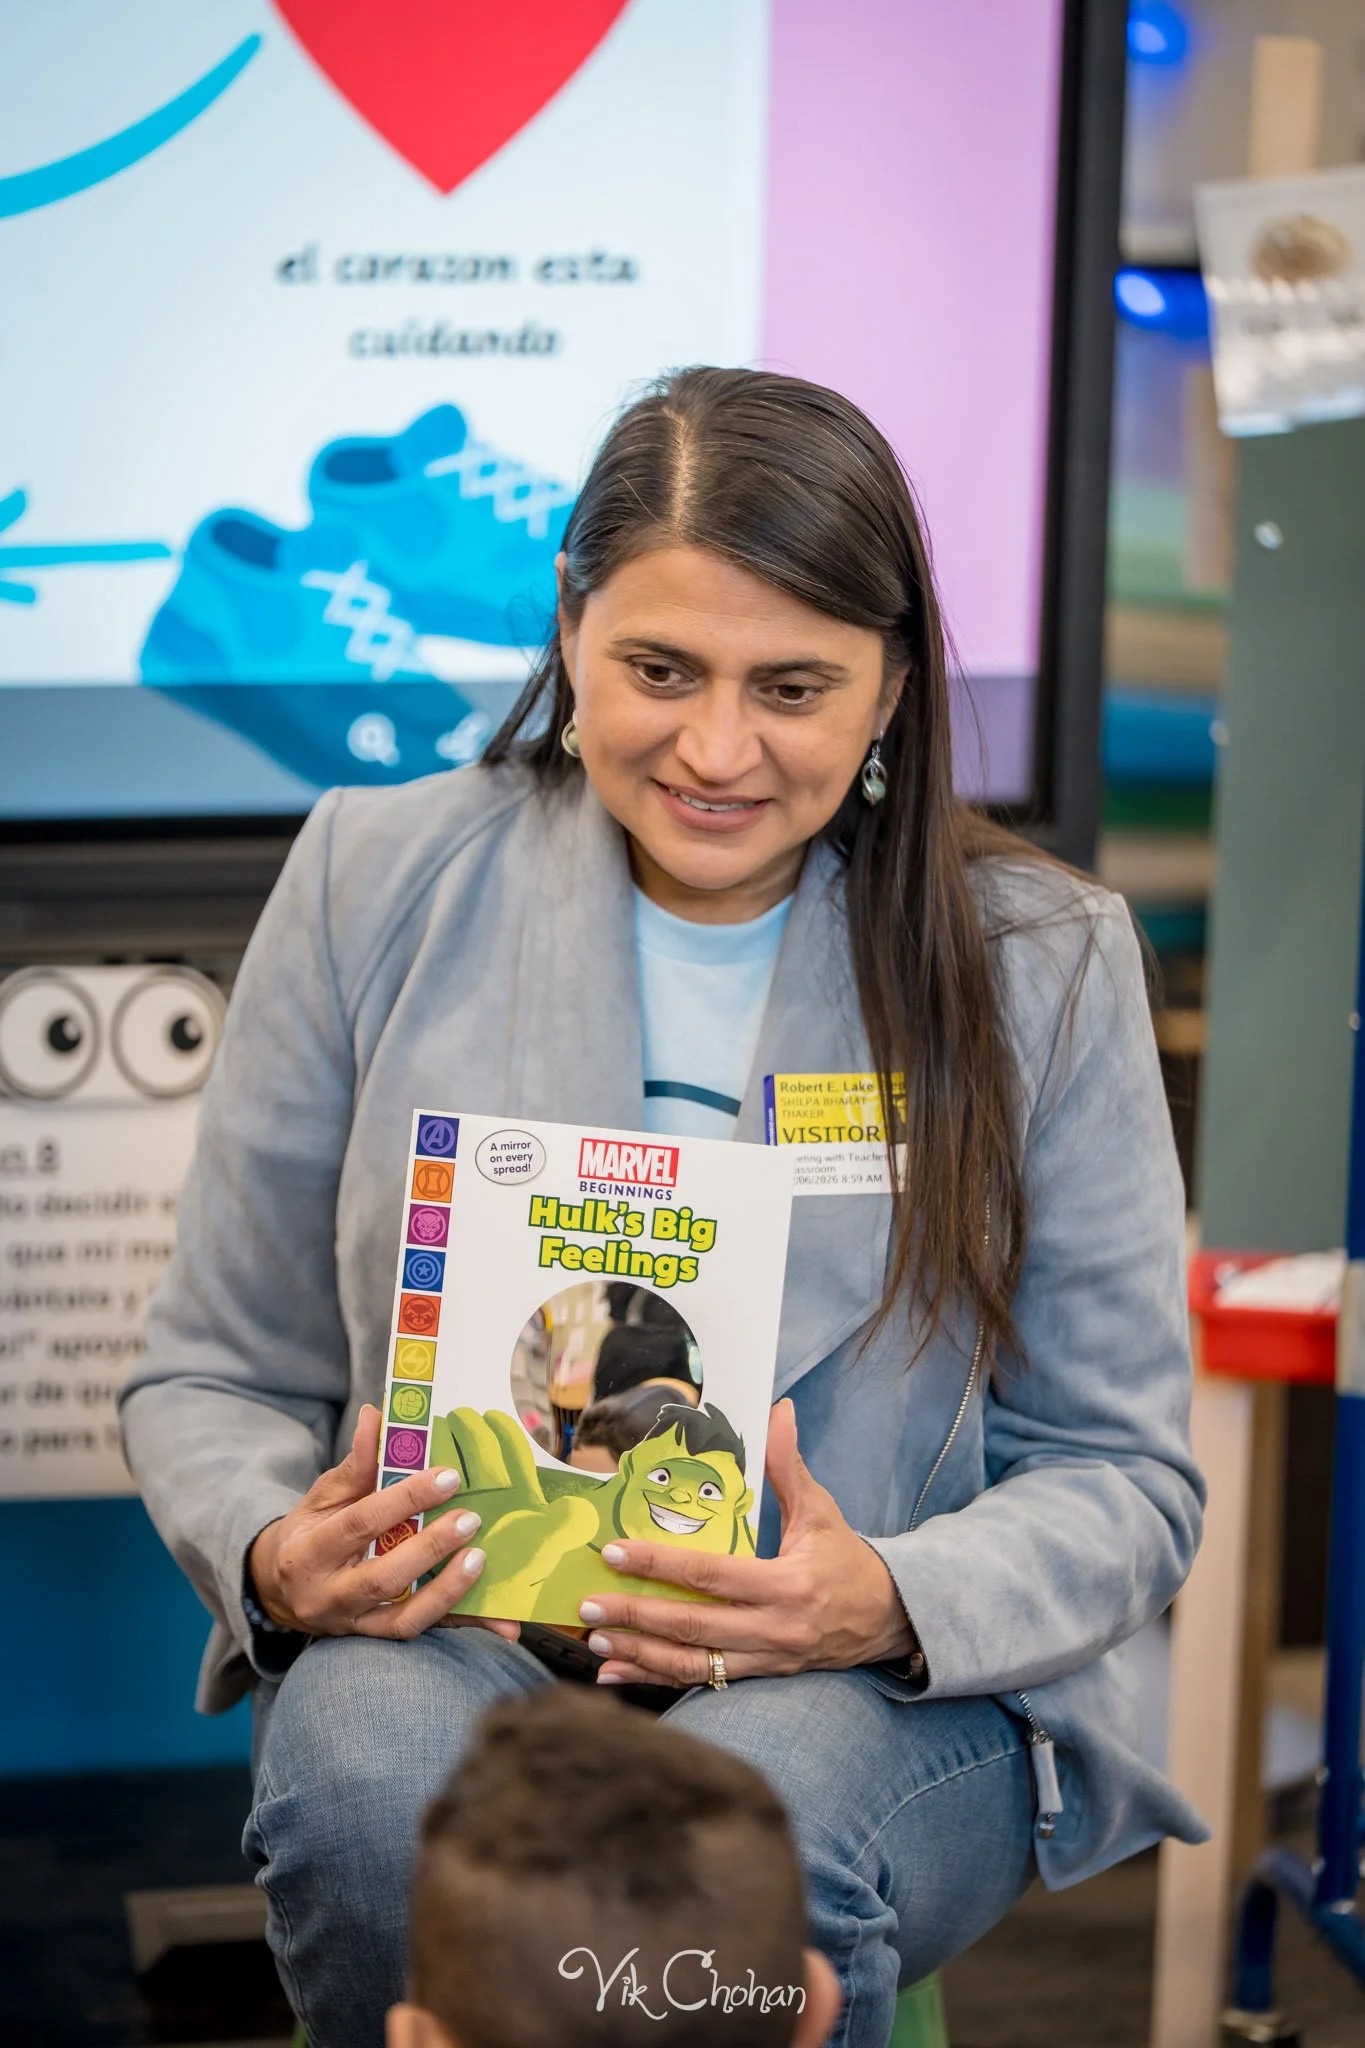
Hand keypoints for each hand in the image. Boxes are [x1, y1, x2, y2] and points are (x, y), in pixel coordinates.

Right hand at [247, 1404, 520, 1642]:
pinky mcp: (377, 1638)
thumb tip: (376, 1416)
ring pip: (405, 1619)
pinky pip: (425, 1632)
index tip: (447, 1476)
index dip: (405, 1498)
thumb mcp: (322, 1497)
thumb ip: (355, 1464)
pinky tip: (500, 1620)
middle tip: (470, 1519)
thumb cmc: (309, 1534)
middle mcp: (328, 1596)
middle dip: (430, 1548)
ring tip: (480, 1559)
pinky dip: (462, 1623)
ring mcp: (353, 1624)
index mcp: (309, 1553)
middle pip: (382, 1577)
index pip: (360, 1523)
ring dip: (448, 1592)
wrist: (282, 1592)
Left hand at [577, 1399, 912, 1686]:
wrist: (888, 1619)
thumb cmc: (848, 1560)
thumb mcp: (822, 1511)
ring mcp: (764, 1660)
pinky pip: (701, 1682)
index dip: (659, 1565)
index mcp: (785, 1585)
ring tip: (595, 1641)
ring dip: (639, 1654)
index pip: (710, 1575)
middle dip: (636, 1616)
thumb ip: (789, 1465)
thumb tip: (778, 1410)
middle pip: (692, 1626)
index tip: (614, 1553)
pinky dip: (656, 1680)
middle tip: (588, 1603)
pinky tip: (619, 1673)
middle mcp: (772, 1629)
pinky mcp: (759, 1677)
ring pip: (692, 1664)